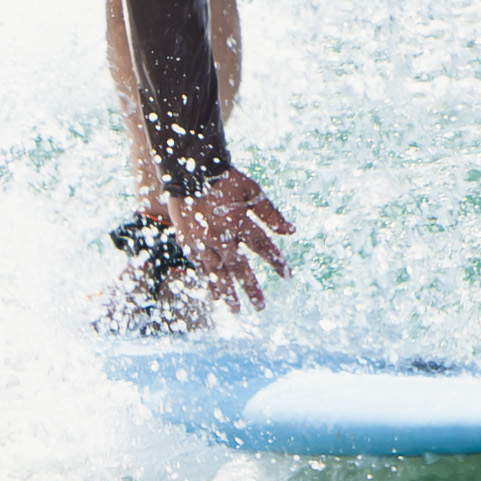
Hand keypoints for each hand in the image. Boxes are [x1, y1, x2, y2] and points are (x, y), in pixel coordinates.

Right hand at [166, 167, 293, 314]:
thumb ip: (270, 213)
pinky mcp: (189, 242)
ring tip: (235, 309)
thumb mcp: (252, 191)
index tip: (287, 277)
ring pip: (217, 272)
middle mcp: (223, 237)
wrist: (191, 170)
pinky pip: (200, 266)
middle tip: (260, 307)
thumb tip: (291, 232)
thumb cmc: (225, 179)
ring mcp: (203, 241)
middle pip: (239, 268)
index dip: (276, 262)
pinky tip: (213, 293)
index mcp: (240, 223)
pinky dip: (208, 280)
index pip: (263, 248)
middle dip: (251, 288)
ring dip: (227, 292)